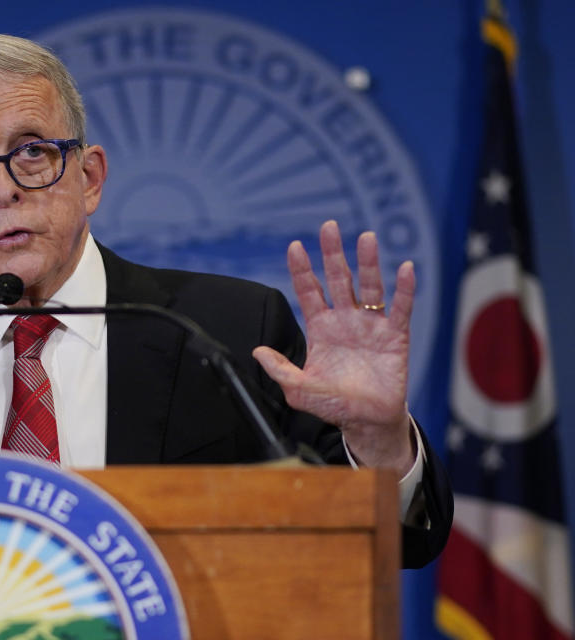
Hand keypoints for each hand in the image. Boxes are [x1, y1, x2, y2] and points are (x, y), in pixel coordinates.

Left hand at [252, 220, 414, 471]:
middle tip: (329, 226)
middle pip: (338, 279)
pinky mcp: (395, 335)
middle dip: (333, 253)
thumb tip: (258, 352)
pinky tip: (405, 268)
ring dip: (368, 262)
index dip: (302, 270)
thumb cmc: (333, 404)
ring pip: (370, 287)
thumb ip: (280, 371)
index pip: (309, 291)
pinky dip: (404, 288)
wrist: (366, 421)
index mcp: (320, 328)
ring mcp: (370, 325)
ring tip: (367, 237)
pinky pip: (400, 308)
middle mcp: (345, 319)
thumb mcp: (299, 391)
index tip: (294, 246)